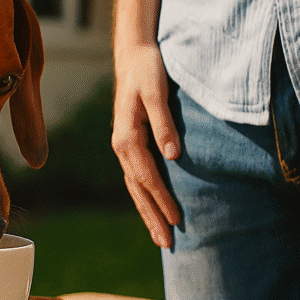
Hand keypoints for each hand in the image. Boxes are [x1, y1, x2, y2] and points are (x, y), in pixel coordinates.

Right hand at [111, 43, 181, 247]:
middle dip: (152, 217)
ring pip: (135, 187)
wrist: (134, 55)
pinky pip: (136, 177)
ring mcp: (124, 147)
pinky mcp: (130, 144)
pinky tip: (153, 208)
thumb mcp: (156, 92)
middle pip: (137, 190)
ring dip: (148, 213)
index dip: (162, 200)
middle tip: (167, 244)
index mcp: (126, 137)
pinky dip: (145, 197)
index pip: (147, 177)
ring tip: (162, 236)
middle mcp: (121, 146)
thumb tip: (173, 157)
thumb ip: (163, 124)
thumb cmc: (147, 71)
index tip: (178, 220)